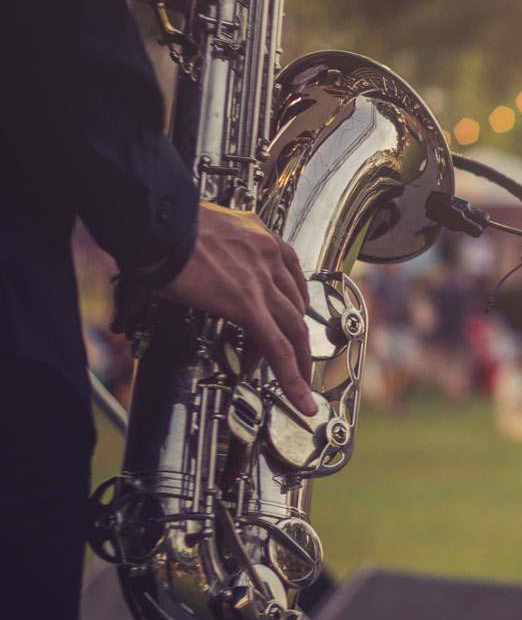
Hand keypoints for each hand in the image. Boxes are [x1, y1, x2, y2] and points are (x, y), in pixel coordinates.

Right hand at [159, 203, 316, 414]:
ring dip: (296, 361)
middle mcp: (268, 255)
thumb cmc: (161, 226)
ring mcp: (262, 280)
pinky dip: (291, 376)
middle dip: (295, 337)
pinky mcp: (247, 304)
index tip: (280, 321)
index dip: (286, 305)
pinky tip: (297, 397)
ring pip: (293, 329)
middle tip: (292, 360)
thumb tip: (127, 313)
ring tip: (295, 386)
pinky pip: (277, 347)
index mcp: (257, 236)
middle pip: (295, 306)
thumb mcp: (184, 240)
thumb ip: (174, 274)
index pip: (288, 277)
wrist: (155, 222)